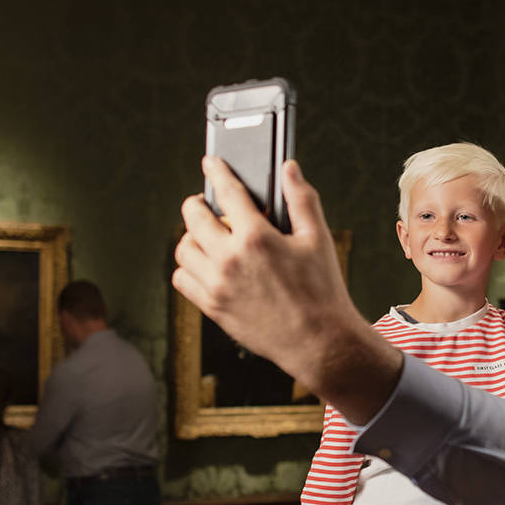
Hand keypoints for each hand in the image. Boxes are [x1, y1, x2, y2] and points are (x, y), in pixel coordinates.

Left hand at [174, 158, 401, 425]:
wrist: (318, 341)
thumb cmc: (321, 292)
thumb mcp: (317, 239)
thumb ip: (301, 199)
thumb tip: (290, 169)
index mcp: (256, 238)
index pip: (227, 192)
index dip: (217, 171)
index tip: (211, 163)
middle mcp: (230, 260)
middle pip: (193, 218)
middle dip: (196, 204)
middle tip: (205, 203)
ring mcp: (217, 286)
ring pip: (183, 249)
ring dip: (191, 236)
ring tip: (207, 236)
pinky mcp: (212, 307)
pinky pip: (182, 280)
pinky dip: (187, 267)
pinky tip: (205, 264)